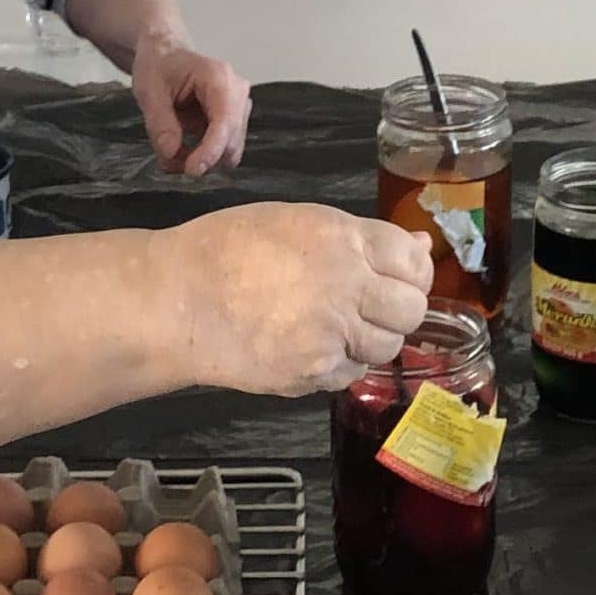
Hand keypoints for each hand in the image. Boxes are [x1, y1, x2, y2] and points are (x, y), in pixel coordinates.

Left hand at [132, 37, 251, 177]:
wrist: (165, 54)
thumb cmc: (158, 65)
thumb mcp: (149, 91)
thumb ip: (160, 123)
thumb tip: (171, 153)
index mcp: (218, 78)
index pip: (224, 122)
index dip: (210, 151)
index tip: (191, 170)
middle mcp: (237, 92)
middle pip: (231, 141)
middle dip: (201, 157)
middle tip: (168, 160)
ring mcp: (238, 107)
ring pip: (229, 150)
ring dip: (201, 158)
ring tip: (172, 150)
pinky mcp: (233, 120)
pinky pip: (223, 149)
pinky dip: (202, 155)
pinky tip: (182, 146)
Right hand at [174, 205, 431, 393]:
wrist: (176, 301)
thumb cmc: (226, 250)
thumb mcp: (295, 221)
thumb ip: (362, 238)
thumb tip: (420, 247)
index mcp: (342, 238)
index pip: (413, 262)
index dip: (411, 274)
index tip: (395, 280)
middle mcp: (346, 283)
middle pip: (411, 309)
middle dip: (398, 311)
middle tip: (369, 309)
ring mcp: (331, 332)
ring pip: (387, 347)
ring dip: (369, 340)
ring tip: (332, 328)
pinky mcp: (313, 372)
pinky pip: (351, 373)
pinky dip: (339, 365)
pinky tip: (309, 347)